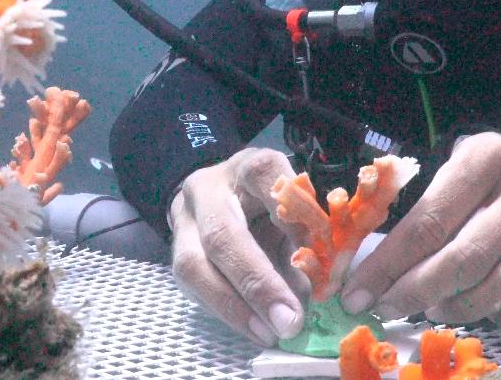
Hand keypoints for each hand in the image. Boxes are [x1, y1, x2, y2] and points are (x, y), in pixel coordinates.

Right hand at [169, 147, 306, 345]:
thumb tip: (325, 287)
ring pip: (195, 264)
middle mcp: (209, 190)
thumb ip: (307, 237)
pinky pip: (192, 287)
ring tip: (268, 333)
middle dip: (256, 281)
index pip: (266, 178)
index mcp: (249, 168)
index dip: (292, 217)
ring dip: (234, 306)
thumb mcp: (294, 205)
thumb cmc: (269, 203)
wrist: (219, 194)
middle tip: (288, 321)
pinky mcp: (175, 253)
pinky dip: (226, 313)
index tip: (320, 255)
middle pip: (222, 233)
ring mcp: (185, 221)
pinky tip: (254, 329)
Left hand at [340, 127, 500, 328]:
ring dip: (460, 308)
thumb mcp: (456, 164)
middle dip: (418, 291)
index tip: (360, 293)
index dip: (390, 264)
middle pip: (467, 258)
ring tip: (434, 307)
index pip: (430, 220)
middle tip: (389, 308)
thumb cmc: (494, 170)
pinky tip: (485, 311)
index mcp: (489, 157)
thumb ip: (422, 207)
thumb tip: (376, 270)